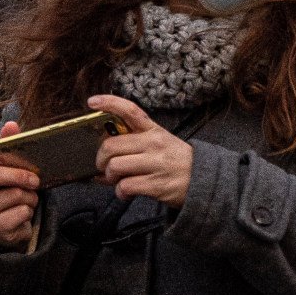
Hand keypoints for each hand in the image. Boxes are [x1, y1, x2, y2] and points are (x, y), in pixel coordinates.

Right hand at [0, 124, 41, 248]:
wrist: (10, 225)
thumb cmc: (8, 188)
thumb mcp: (9, 167)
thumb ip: (9, 145)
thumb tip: (11, 125)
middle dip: (19, 175)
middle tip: (35, 180)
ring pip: (14, 194)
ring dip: (29, 195)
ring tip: (27, 198)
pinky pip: (21, 212)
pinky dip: (29, 210)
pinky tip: (23, 212)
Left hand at [89, 94, 193, 208]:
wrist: (203, 180)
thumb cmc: (176, 161)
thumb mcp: (160, 142)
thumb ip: (133, 144)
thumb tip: (102, 157)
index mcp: (153, 130)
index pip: (130, 110)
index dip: (109, 103)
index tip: (92, 101)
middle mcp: (154, 144)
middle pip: (111, 145)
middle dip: (100, 159)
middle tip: (102, 167)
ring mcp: (155, 164)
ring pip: (115, 167)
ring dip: (109, 177)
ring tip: (117, 181)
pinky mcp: (156, 184)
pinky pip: (125, 186)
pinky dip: (120, 192)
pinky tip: (127, 192)